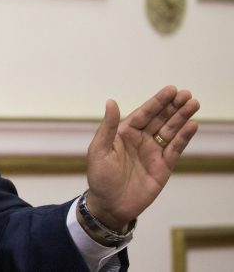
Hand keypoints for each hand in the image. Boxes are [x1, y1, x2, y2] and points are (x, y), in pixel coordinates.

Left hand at [84, 86, 198, 230]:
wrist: (110, 205)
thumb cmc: (100, 177)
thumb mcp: (100, 150)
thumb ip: (108, 127)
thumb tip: (111, 102)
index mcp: (125, 133)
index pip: (144, 113)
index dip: (157, 102)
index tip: (171, 90)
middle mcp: (141, 140)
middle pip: (160, 119)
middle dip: (173, 106)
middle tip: (187, 94)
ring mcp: (153, 152)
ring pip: (170, 131)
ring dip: (182, 118)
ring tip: (194, 104)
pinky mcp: (163, 167)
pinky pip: (175, 149)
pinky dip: (184, 138)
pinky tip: (192, 126)